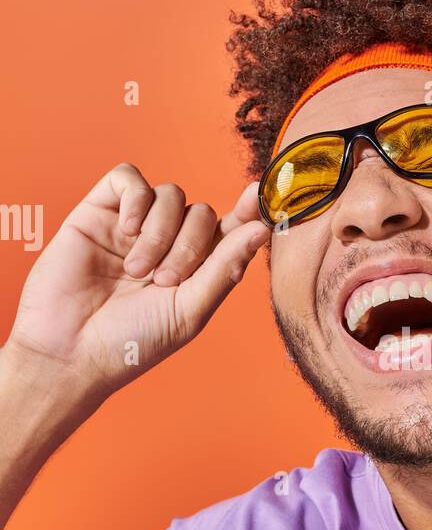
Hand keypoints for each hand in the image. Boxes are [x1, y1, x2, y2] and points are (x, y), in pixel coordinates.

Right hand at [6, 164, 269, 407]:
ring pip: (170, 194)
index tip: (259, 196)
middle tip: (163, 281)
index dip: (248, 210)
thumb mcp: (189, 311)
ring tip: (137, 271)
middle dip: (190, 245)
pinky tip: (126, 232)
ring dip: (160, 233)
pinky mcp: (98, 212)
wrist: (69, 351)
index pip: (230, 229)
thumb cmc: (131, 342)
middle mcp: (167, 243)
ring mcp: (133, 226)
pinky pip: (128, 178)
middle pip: (202, 212)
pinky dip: (135, 201)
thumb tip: (263, 229)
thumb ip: (225, 267)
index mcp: (195, 269)